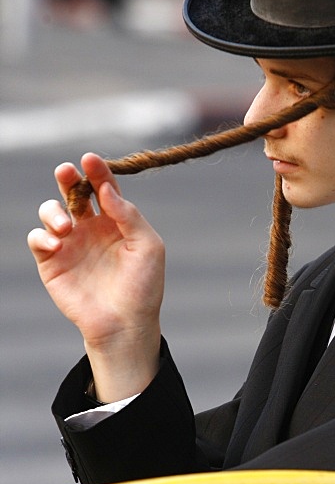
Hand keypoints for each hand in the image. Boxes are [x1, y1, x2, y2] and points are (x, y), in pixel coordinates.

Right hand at [27, 153, 163, 398]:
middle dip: (67, 178)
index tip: (91, 159)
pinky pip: (38, 238)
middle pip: (73, 192)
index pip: (104, 188)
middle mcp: (91, 228)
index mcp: (116, 221)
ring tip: (66, 226)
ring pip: (51, 210)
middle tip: (66, 172)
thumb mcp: (148, 247)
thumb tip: (107, 189)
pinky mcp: (52, 262)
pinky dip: (42, 235)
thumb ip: (129, 215)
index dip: (97, 171)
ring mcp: (70, 243)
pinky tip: (56, 242)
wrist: (125, 323)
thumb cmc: (143, 286)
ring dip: (53, 210)